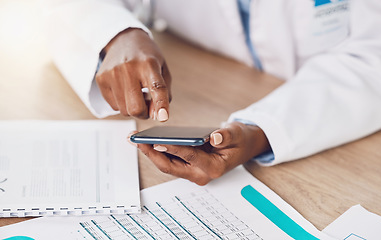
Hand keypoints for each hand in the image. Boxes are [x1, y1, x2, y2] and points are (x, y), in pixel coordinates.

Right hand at [96, 28, 171, 120]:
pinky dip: (122, 103)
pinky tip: (125, 90)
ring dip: (133, 108)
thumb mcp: (163, 69)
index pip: (156, 87)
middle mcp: (129, 68)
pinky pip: (114, 106)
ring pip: (124, 110)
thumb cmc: (146, 56)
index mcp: (149, 63)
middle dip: (144, 113)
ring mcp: (112, 74)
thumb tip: (156, 116)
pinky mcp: (101, 79)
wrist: (124, 39)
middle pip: (136, 108)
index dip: (160, 104)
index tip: (163, 117)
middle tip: (148, 105)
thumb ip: (164, 93)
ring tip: (136, 93)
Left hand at [133, 122, 270, 184]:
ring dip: (150, 152)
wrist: (244, 147)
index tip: (155, 142)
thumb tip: (214, 137)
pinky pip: (170, 161)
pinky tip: (147, 140)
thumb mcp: (236, 134)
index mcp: (214, 168)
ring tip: (136, 138)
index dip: (172, 149)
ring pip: (167, 164)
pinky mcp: (188, 168)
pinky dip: (158, 151)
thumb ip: (225, 136)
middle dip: (151, 153)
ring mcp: (193, 172)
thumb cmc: (240, 141)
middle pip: (170, 166)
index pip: (189, 157)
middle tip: (136, 139)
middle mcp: (201, 174)